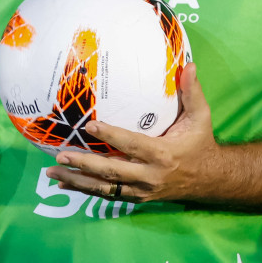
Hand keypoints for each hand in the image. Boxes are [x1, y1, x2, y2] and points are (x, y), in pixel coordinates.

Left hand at [47, 58, 219, 203]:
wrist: (209, 179)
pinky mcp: (136, 197)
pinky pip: (107, 195)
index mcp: (162, 155)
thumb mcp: (201, 117)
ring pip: (105, 188)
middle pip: (112, 172)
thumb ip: (193, 92)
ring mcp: (142, 189)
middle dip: (84, 164)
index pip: (132, 145)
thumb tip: (189, 65)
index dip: (111, 136)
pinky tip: (63, 184)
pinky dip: (85, 190)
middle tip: (60, 155)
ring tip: (51, 173)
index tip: (90, 126)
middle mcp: (150, 175)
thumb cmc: (200, 143)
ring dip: (77, 181)